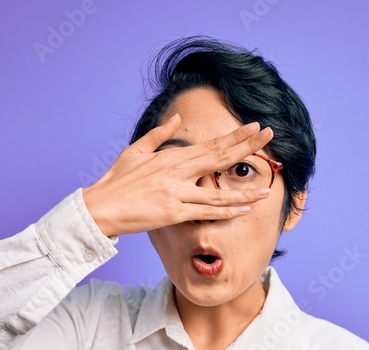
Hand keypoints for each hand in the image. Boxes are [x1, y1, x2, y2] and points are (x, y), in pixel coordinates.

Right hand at [81, 113, 273, 238]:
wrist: (100, 206)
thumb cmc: (116, 180)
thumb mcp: (136, 150)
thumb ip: (159, 134)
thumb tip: (176, 118)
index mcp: (171, 156)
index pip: (211, 144)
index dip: (235, 136)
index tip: (255, 127)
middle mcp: (177, 171)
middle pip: (220, 157)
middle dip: (247, 145)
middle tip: (268, 134)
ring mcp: (176, 192)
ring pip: (218, 192)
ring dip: (244, 191)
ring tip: (266, 188)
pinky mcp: (172, 212)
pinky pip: (205, 212)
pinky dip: (226, 211)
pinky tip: (243, 209)